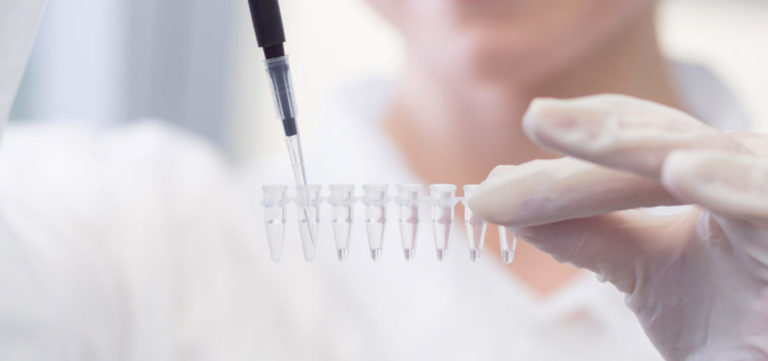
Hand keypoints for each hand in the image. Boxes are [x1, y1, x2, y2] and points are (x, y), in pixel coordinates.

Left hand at [468, 95, 767, 359]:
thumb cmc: (729, 326)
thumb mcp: (643, 272)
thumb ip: (584, 233)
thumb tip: (503, 191)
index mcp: (709, 174)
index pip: (638, 139)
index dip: (580, 136)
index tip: (502, 171)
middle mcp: (744, 173)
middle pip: (660, 142)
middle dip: (588, 137)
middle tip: (531, 121)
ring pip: (702, 156)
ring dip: (632, 146)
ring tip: (570, 131)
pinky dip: (733, 184)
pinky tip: (682, 172)